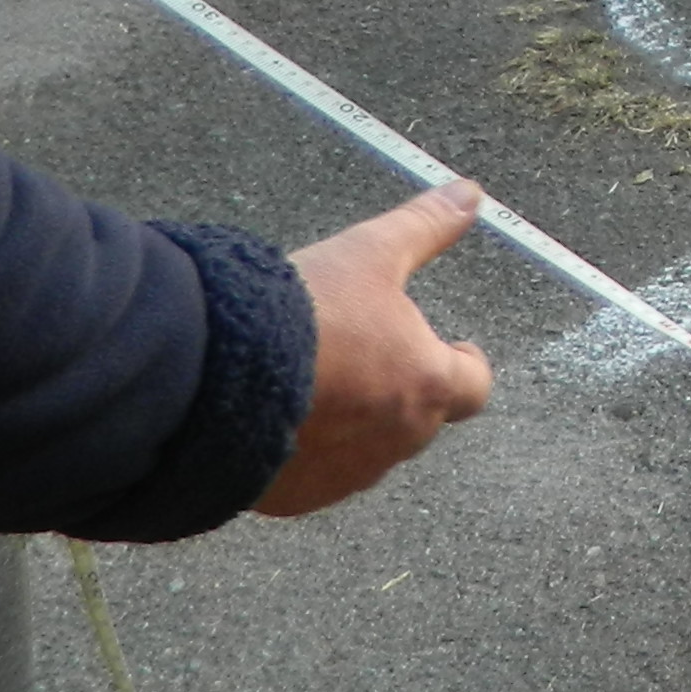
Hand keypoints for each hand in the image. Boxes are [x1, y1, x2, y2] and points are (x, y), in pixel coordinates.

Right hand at [255, 182, 496, 517]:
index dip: (464, 363)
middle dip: (398, 386)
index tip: (451, 347)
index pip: (474, 385)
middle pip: (418, 416)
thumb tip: (470, 193)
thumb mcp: (370, 253)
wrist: (216, 379)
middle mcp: (397, 441)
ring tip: (312, 378)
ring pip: (365, 448)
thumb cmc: (304, 315)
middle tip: (363, 352)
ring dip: (351, 419)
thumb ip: (425, 226)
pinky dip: (304, 449)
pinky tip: (275, 413)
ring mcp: (345, 476)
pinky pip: (312, 475)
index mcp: (428, 386)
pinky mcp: (295, 498)